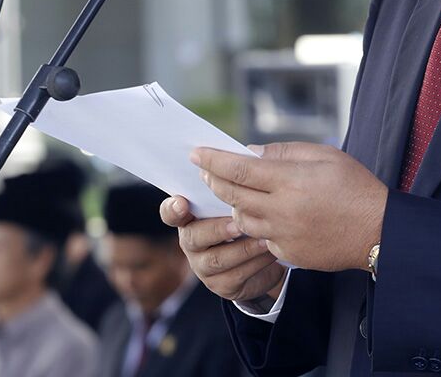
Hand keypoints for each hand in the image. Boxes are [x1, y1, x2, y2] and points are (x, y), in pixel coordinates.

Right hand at [159, 195, 285, 301]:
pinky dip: (254, 263)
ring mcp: (203, 266)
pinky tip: (269, 253)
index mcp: (191, 216)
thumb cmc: (250, 218)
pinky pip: (235, 276)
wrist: (266, 257)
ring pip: (216, 259)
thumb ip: (238, 183)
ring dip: (241, 249)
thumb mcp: (242, 200)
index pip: (170, 212)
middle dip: (216, 230)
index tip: (182, 202)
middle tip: (238, 225)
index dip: (172, 208)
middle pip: (192, 237)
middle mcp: (192, 241)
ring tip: (262, 239)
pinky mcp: (222, 285)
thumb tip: (253, 155)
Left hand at [192, 142, 387, 272]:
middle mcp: (281, 210)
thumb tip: (252, 153)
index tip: (196, 153)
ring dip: (232, 204)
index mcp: (290, 181)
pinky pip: (260, 237)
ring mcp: (283, 235)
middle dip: (213, 181)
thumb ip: (285, 153)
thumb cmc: (355, 186)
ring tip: (233, 191)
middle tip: (204, 170)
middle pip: (232, 195)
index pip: (238, 169)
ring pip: (241, 219)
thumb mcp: (325, 155)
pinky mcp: (288, 253)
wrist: (379, 231)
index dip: (213, 160)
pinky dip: (255, 224)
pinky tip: (262, 214)